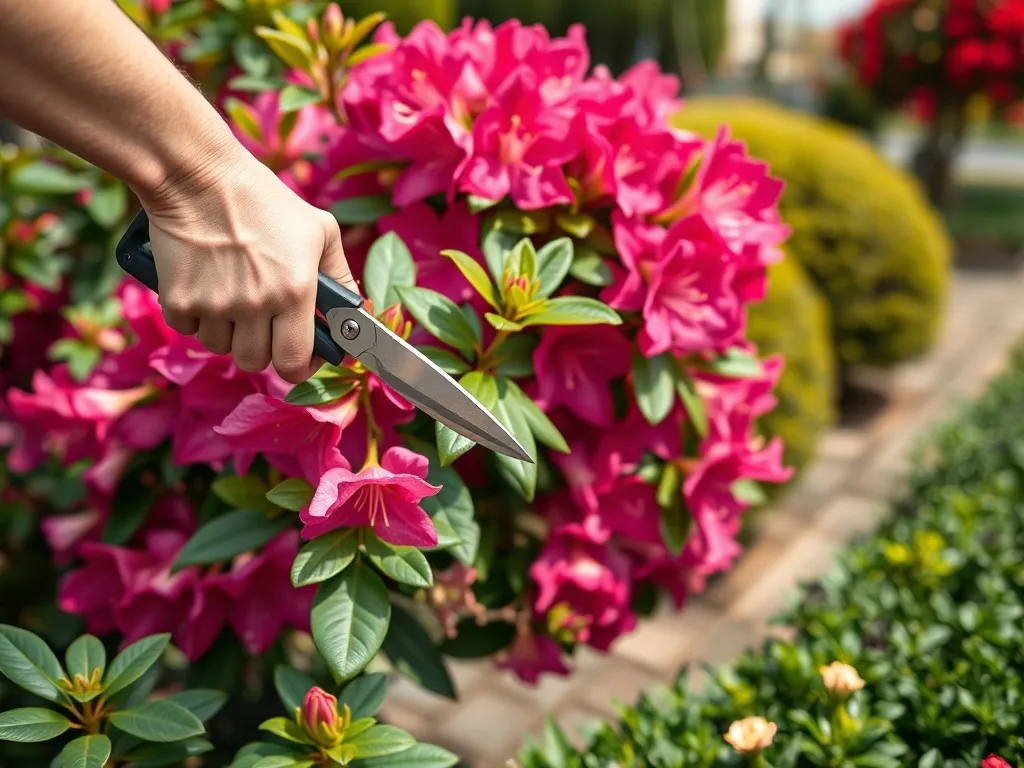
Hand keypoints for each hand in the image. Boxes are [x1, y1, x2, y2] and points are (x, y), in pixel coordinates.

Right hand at [141, 147, 356, 383]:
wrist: (197, 174)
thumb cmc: (264, 199)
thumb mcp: (320, 230)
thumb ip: (341, 275)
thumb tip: (355, 312)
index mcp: (295, 292)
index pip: (296, 364)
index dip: (300, 366)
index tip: (299, 354)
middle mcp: (256, 304)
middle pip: (255, 362)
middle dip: (261, 347)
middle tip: (261, 321)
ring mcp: (214, 305)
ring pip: (221, 348)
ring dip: (227, 331)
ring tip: (231, 295)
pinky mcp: (178, 300)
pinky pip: (189, 330)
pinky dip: (195, 316)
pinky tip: (203, 286)